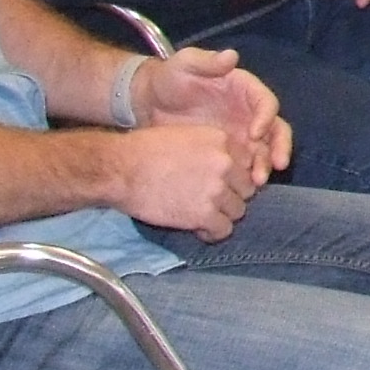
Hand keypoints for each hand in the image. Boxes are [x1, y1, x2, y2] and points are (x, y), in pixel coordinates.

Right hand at [113, 117, 267, 240]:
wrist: (120, 170)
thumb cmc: (145, 150)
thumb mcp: (186, 136)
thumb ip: (213, 149)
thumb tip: (228, 166)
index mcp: (222, 141)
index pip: (248, 163)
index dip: (234, 176)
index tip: (220, 181)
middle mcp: (225, 164)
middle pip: (247, 188)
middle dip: (231, 195)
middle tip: (209, 200)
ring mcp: (216, 190)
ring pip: (238, 210)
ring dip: (222, 215)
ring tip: (201, 214)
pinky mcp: (204, 214)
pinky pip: (223, 230)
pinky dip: (212, 233)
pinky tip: (198, 228)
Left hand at [133, 46, 291, 177]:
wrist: (147, 103)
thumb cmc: (169, 79)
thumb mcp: (184, 64)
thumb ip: (206, 61)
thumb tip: (232, 55)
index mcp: (244, 89)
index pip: (266, 103)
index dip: (266, 118)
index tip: (255, 133)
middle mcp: (249, 113)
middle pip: (276, 130)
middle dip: (279, 147)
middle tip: (277, 164)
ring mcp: (240, 134)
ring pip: (263, 151)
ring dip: (265, 165)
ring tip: (258, 182)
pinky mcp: (228, 152)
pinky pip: (245, 165)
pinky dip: (247, 176)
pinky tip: (242, 188)